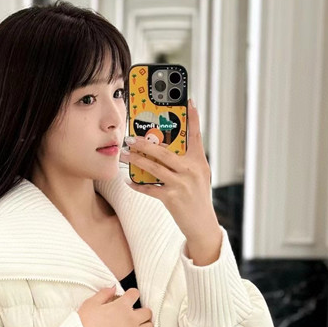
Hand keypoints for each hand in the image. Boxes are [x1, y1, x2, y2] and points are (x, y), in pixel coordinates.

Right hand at [77, 286, 152, 326]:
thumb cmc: (84, 323)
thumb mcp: (91, 303)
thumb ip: (104, 293)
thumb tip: (113, 288)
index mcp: (122, 306)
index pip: (135, 294)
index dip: (132, 294)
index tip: (129, 296)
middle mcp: (131, 319)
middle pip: (147, 312)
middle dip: (141, 310)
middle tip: (134, 312)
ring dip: (145, 324)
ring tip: (137, 324)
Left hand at [119, 99, 218, 240]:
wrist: (203, 225)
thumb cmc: (197, 199)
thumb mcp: (198, 177)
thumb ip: (185, 162)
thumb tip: (163, 149)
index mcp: (199, 162)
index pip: (196, 136)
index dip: (193, 118)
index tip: (189, 101)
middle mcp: (192, 170)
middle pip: (164, 151)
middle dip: (144, 143)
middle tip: (130, 137)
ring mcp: (182, 184)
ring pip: (154, 167)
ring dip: (136, 160)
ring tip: (124, 155)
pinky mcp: (173, 198)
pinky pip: (151, 188)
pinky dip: (138, 185)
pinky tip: (129, 181)